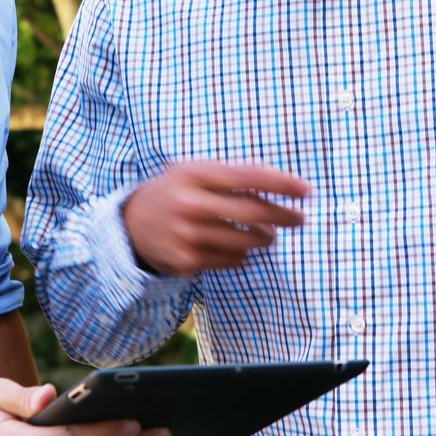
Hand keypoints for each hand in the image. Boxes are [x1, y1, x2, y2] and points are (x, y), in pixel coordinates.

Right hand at [123, 161, 310, 275]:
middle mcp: (190, 204)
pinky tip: (238, 248)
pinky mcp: (186, 262)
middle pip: (253, 213)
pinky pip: (233, 261)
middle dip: (284, 216)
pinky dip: (243, 255)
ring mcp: (187, 235)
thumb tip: (282, 186)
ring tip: (266, 235)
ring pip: (247, 241)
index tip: (307, 191)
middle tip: (300, 219)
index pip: (249, 177)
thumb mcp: (194, 173)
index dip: (282, 184)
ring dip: (265, 238)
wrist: (128, 226)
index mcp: (194, 174)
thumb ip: (231, 176)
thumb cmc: (174, 193)